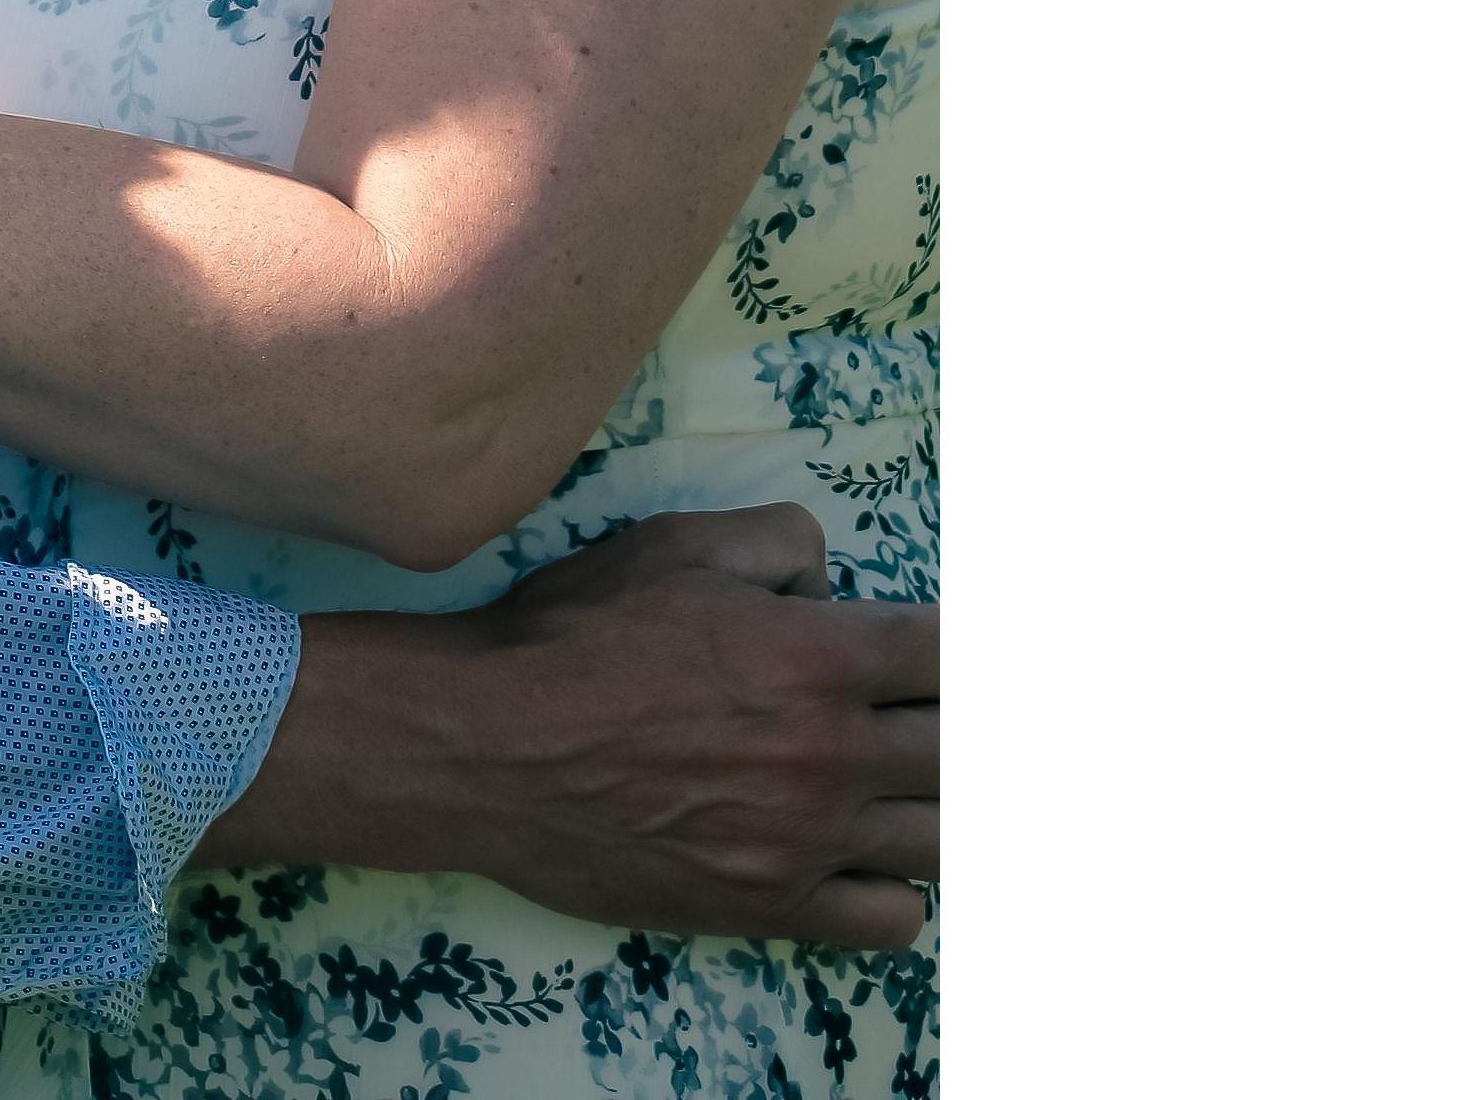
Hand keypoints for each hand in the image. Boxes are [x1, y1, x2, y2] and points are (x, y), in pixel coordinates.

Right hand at [205, 504, 936, 948]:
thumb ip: (776, 542)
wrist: (493, 746)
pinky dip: (897, 887)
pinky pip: (893, 918)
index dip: (968, 651)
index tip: (956, 652)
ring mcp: (808, 841)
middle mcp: (833, 754)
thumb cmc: (576, 634)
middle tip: (940, 716)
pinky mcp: (773, 906)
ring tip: (912, 785)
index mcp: (819, 656)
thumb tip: (827, 579)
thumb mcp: (673, 544)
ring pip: (942, 840)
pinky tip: (866, 854)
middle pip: (961, 752)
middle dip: (959, 727)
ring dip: (936, 805)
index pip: (952, 658)